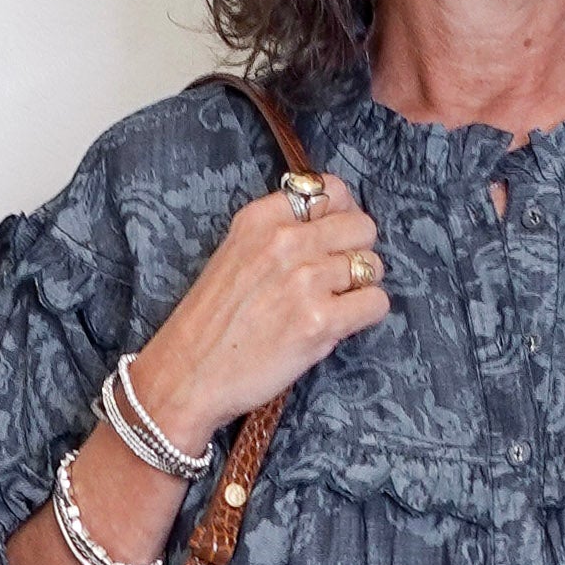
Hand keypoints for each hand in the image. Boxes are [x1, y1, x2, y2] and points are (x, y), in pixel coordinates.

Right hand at [132, 171, 392, 450]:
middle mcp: (284, 242)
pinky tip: (340, 324)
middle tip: (338, 278)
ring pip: (372, 265)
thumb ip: (279, 233)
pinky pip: (376, 303)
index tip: (335, 238)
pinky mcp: (319, 321)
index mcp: (260, 219)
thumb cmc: (211, 321)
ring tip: (332, 305)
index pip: (331, 190)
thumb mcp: (235, 253)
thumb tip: (333, 224)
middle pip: (362, 226)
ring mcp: (304, 281)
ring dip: (361, 287)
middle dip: (357, 251)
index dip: (343, 215)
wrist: (188, 374)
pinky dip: (366, 314)